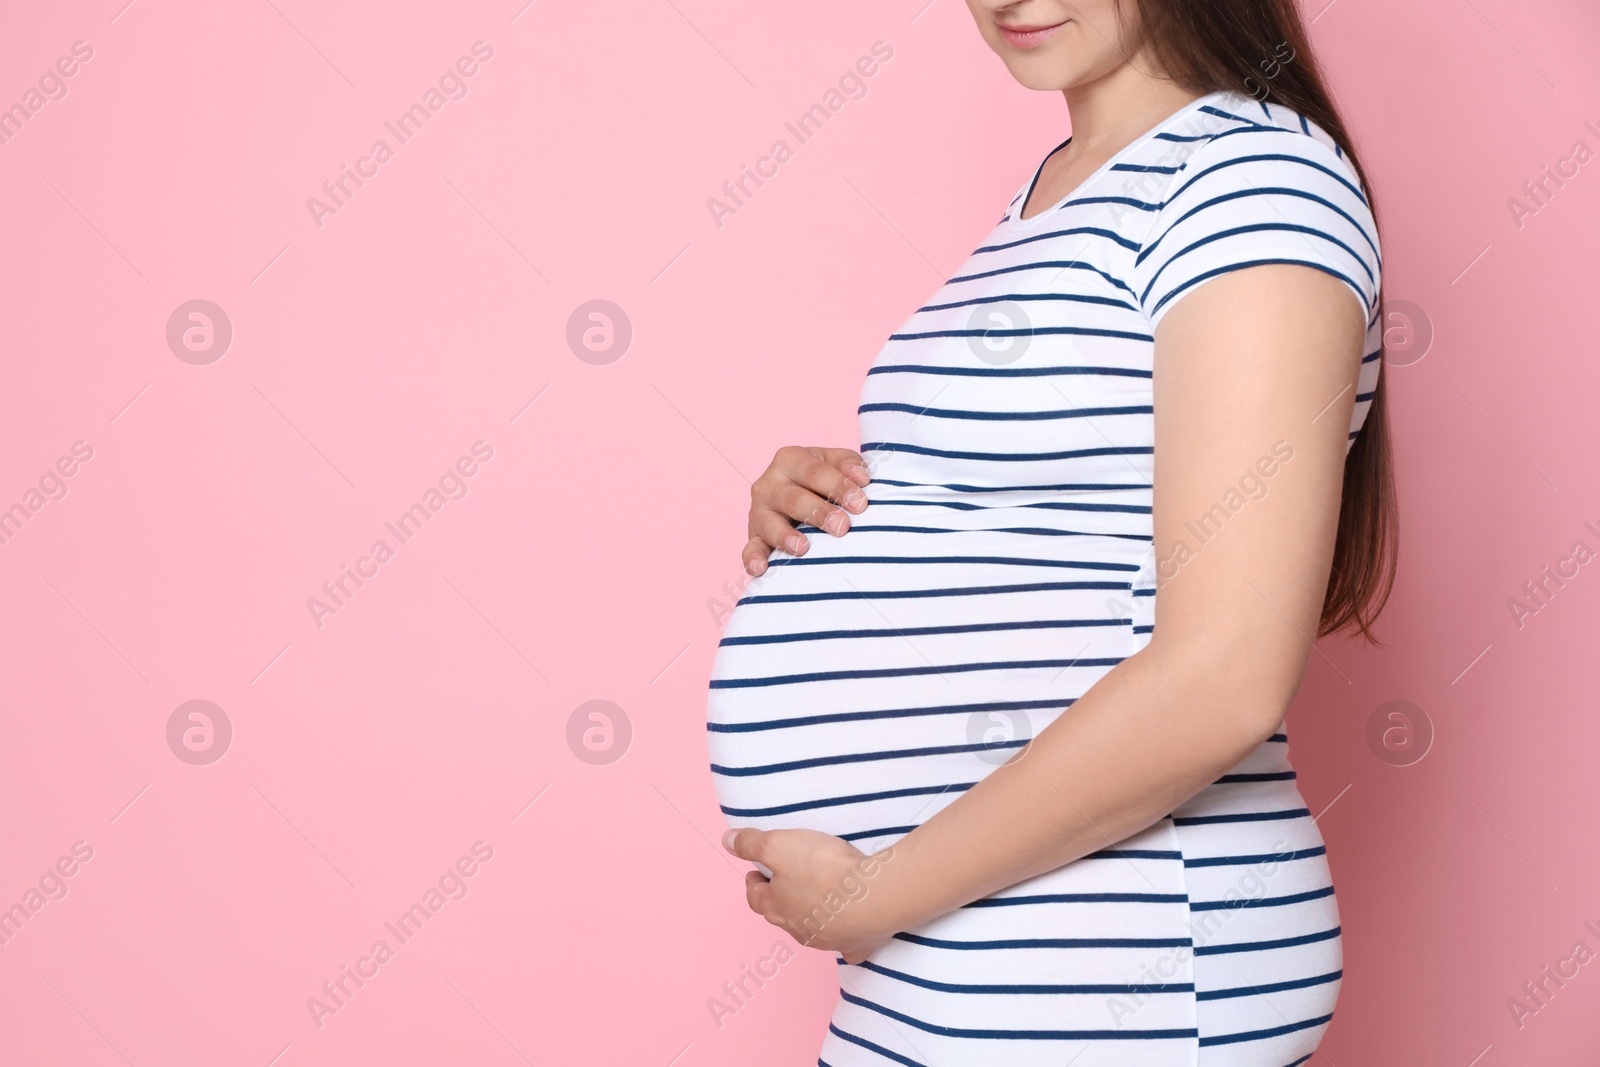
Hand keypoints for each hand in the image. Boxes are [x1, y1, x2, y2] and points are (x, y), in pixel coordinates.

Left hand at [722, 827, 896, 963]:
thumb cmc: (824, 869)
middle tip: (789, 877)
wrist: (874, 896)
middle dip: (781, 896)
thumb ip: (751, 843)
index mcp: (775, 907)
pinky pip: (846, 946)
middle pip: (781, 913)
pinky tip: (849, 931)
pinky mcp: (855, 944)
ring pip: (811, 929)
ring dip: (811, 914)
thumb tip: (727, 841)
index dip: (753, 880)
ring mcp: (826, 941)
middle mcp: (797, 930)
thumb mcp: (778, 845)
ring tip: (820, 894)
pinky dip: (845, 938)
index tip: (757, 869)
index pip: (754, 896)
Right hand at [743, 447, 871, 576]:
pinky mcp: (754, 536)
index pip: (815, 472)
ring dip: (785, 536)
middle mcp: (769, 483)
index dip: (838, 486)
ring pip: (770, 524)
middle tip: (842, 527)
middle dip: (819, 513)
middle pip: (794, 499)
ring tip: (803, 548)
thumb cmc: (822, 478)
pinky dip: (753, 558)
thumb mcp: (835, 462)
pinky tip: (761, 568)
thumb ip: (848, 465)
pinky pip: (751, 549)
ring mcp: (758, 512)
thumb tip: (862, 479)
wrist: (799, 493)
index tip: (861, 504)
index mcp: (790, 459)